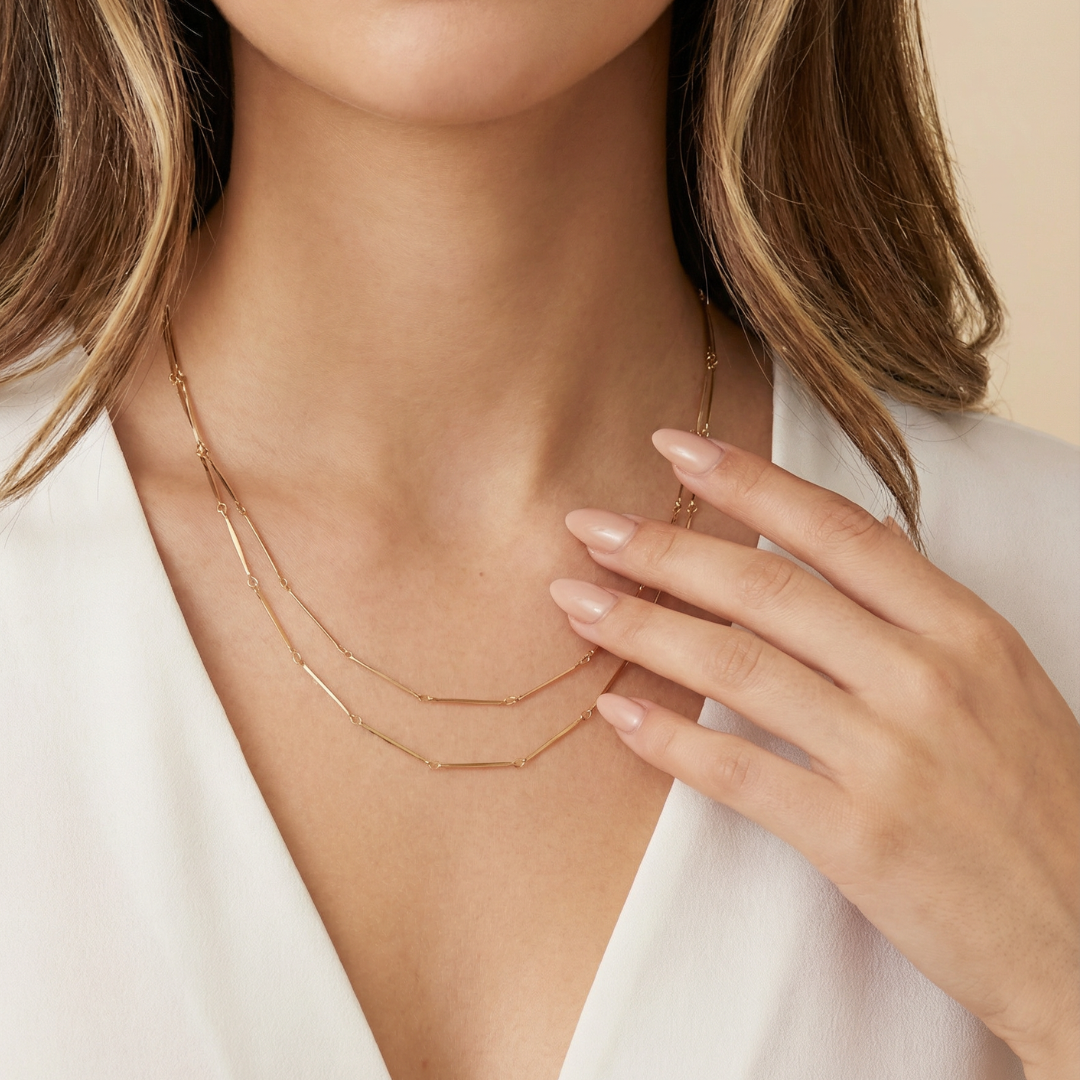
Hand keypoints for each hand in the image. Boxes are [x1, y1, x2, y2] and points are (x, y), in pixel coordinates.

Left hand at [549, 429, 1079, 1078]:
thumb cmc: (1043, 805)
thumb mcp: (1003, 682)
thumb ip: (922, 609)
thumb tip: (860, 530)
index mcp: (963, 629)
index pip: (836, 530)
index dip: (748, 482)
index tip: (675, 448)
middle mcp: (926, 678)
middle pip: (768, 589)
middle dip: (666, 549)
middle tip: (590, 526)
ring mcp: (892, 757)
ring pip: (738, 667)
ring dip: (642, 629)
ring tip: (575, 601)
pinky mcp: (861, 838)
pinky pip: (742, 773)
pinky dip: (671, 741)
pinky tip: (616, 716)